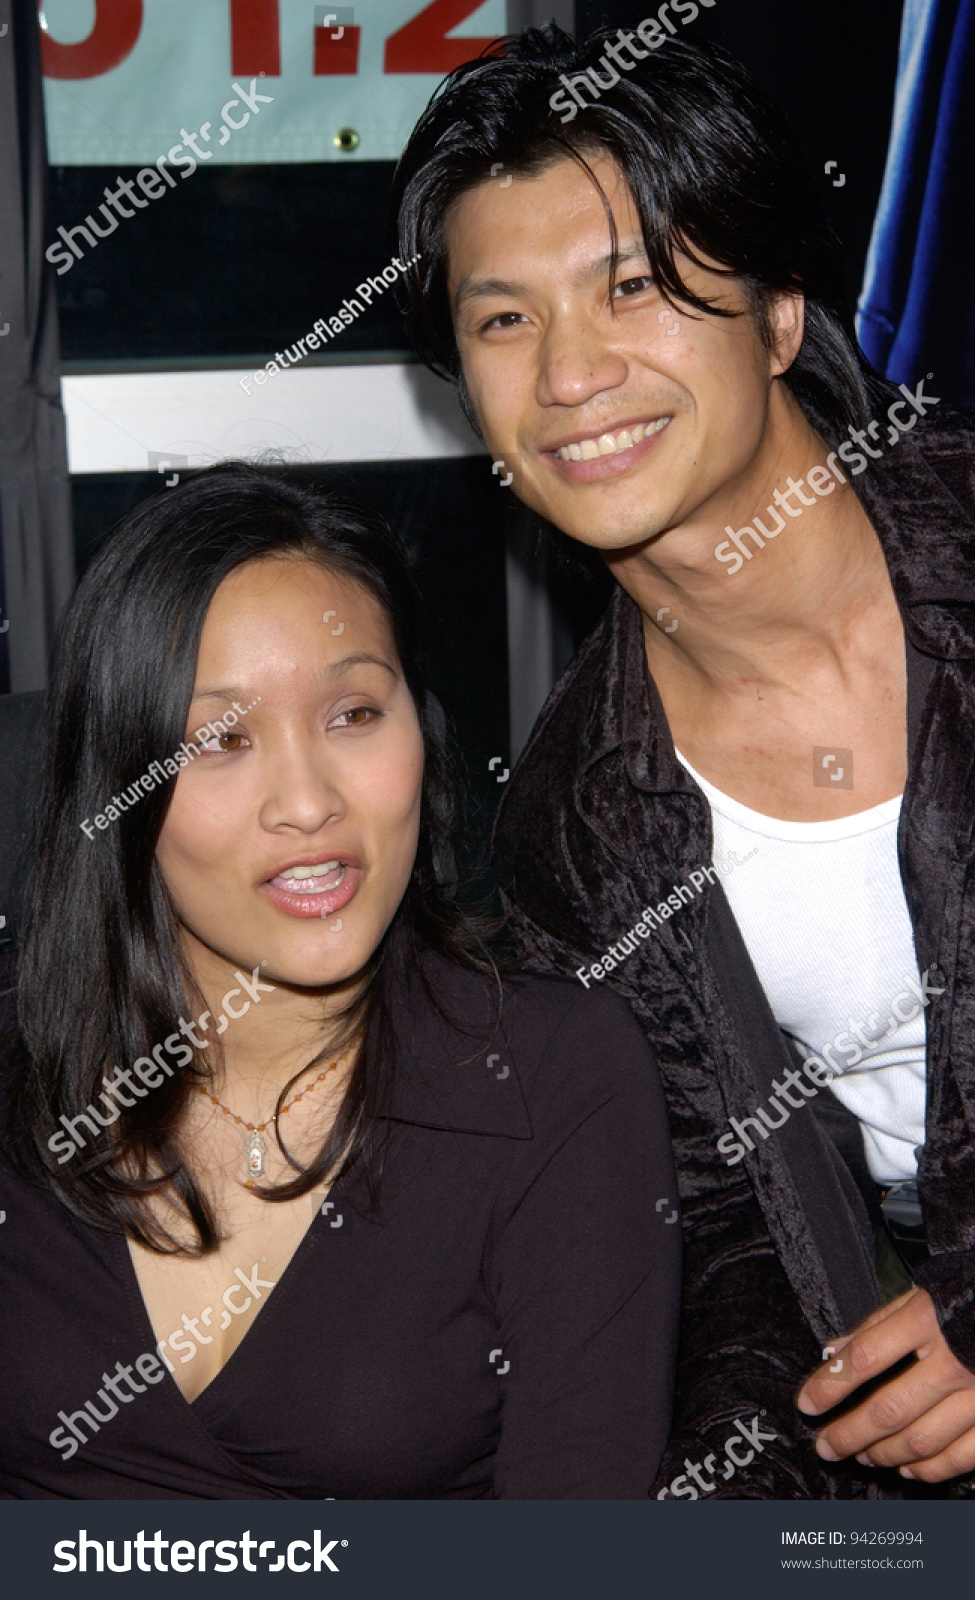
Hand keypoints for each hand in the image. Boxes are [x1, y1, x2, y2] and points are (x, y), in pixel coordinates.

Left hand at [797, 1288, 974, 1481]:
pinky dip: (929, 1470)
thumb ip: (875, 1325)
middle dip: (849, 1434)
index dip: (830, 1386)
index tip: (807, 1404)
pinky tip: (905, 1467)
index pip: (865, 1358)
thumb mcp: (916, 1298)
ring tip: (860, 1455)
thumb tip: (833, 1352)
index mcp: (925, 1321)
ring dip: (883, 1454)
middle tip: (825, 1446)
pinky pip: (960, 1457)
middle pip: (889, 1410)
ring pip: (922, 1440)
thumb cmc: (960, 1303)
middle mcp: (953, 1361)